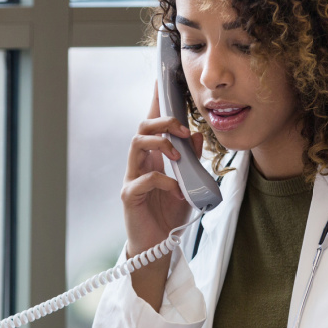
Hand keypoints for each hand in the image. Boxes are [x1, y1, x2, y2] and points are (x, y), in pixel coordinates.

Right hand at [122, 83, 203, 309]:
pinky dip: (164, 180)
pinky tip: (177, 189)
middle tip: (183, 129)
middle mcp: (139, 163)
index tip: (162, 80)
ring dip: (160, 143)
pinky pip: (144, 179)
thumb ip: (192, 160)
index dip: (157, 101)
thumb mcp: (189, 184)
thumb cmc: (169, 215)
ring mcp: (132, 178)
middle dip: (163, 121)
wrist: (158, 247)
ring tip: (177, 153)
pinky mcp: (130, 196)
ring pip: (136, 144)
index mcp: (153, 156)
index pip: (153, 123)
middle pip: (142, 126)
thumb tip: (197, 135)